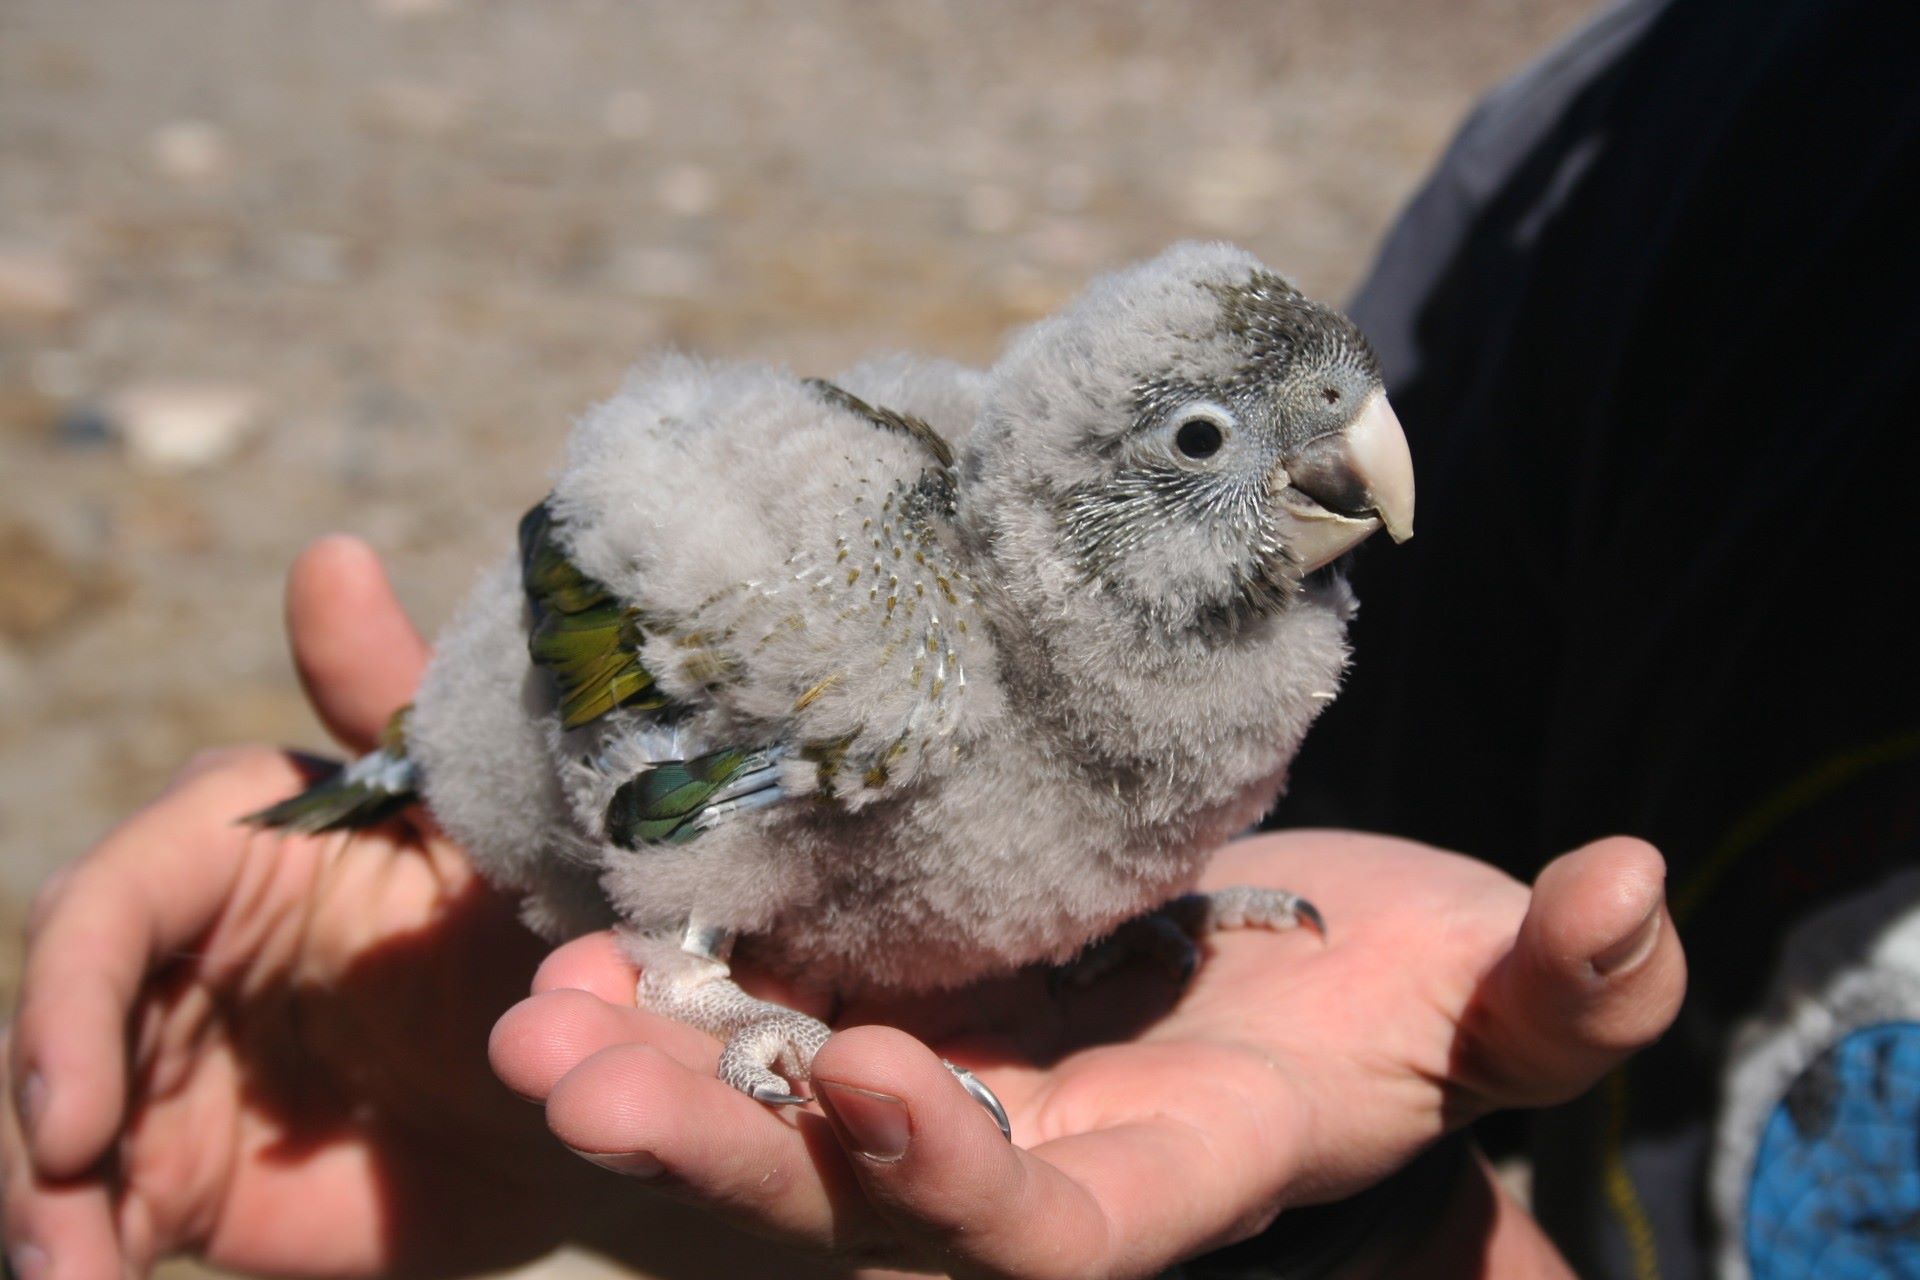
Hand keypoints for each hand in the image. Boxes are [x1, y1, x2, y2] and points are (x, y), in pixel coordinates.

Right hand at [0, 539, 812, 1279]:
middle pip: (59, 1020)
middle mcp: (179, 943)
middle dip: (39, 1127)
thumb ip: (391, 702)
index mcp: (234, 836)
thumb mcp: (481, 812)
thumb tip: (325, 554)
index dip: (72, 1004)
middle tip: (55, 1238)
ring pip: (57, 1129)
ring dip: (45, 1216)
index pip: (114, 901)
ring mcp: (170, 1057)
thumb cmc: (540, 912)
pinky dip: (82, 1257)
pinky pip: (104, 1213)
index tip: (73, 1121)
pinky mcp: (183, 1163)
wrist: (595, 1073)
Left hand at [493, 832, 1684, 1278]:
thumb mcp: (1500, 1001)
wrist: (1296, 970)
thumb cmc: (1408, 997)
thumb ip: (1569, 989)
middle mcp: (1017, 1151)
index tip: (868, 1081)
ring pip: (762, 1125)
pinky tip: (570, 925)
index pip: (1045, 1231)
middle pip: (842, 1208)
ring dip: (642, 1073)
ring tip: (526, 1009)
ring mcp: (934, 1083)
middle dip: (712, 1154)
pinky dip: (663, 984)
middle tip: (565, 1069)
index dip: (956, 1186)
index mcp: (1161, 1170)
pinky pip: (747, 1014)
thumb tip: (1626, 888)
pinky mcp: (880, 992)